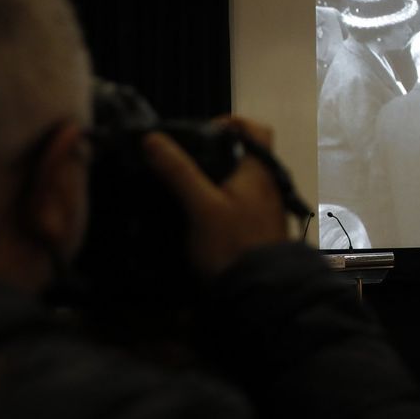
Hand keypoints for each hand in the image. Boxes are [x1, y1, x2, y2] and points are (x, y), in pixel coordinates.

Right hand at [143, 116, 287, 276]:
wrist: (260, 295)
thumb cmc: (234, 244)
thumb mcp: (202, 206)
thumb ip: (179, 171)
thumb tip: (152, 137)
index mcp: (261, 172)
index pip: (257, 130)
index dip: (233, 123)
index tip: (203, 132)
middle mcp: (268, 186)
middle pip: (244, 156)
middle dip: (214, 154)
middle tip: (181, 161)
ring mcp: (264, 210)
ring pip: (238, 182)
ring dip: (213, 180)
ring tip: (181, 186)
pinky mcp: (256, 231)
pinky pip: (236, 205)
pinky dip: (217, 202)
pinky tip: (193, 213)